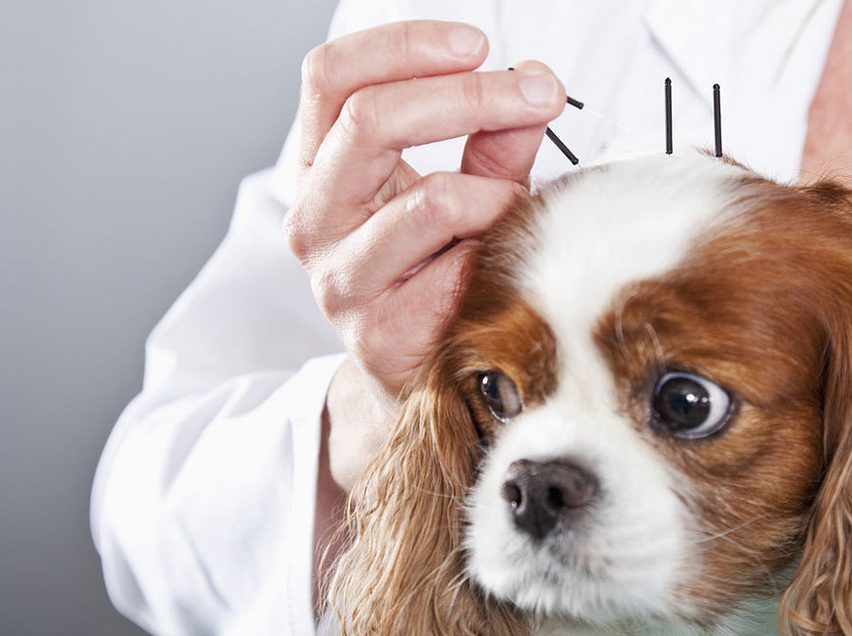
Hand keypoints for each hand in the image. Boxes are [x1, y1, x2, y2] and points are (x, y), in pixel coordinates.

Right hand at [285, 20, 564, 492]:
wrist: (416, 374)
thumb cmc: (435, 272)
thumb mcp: (461, 189)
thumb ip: (493, 139)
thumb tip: (536, 82)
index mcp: (321, 168)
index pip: (331, 78)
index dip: (402, 45)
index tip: (476, 44)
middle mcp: (314, 219)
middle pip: (369, 121)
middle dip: (469, 97)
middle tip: (537, 93)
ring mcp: (339, 279)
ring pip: (429, 199)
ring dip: (497, 192)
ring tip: (521, 207)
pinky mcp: (378, 332)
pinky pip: (458, 269)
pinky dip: (499, 250)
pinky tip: (509, 259)